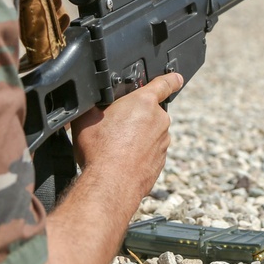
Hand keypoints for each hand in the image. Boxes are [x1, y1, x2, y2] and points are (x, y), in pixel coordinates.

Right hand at [70, 72, 182, 197]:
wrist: (111, 185)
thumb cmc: (100, 149)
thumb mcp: (86, 118)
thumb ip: (94, 104)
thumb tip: (88, 102)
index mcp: (144, 102)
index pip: (164, 83)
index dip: (170, 79)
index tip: (176, 78)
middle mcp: (159, 120)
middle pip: (149, 112)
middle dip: (135, 117)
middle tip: (114, 127)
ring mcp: (162, 142)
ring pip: (150, 133)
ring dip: (137, 137)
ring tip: (115, 147)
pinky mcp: (161, 161)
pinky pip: (150, 152)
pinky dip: (139, 154)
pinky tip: (122, 160)